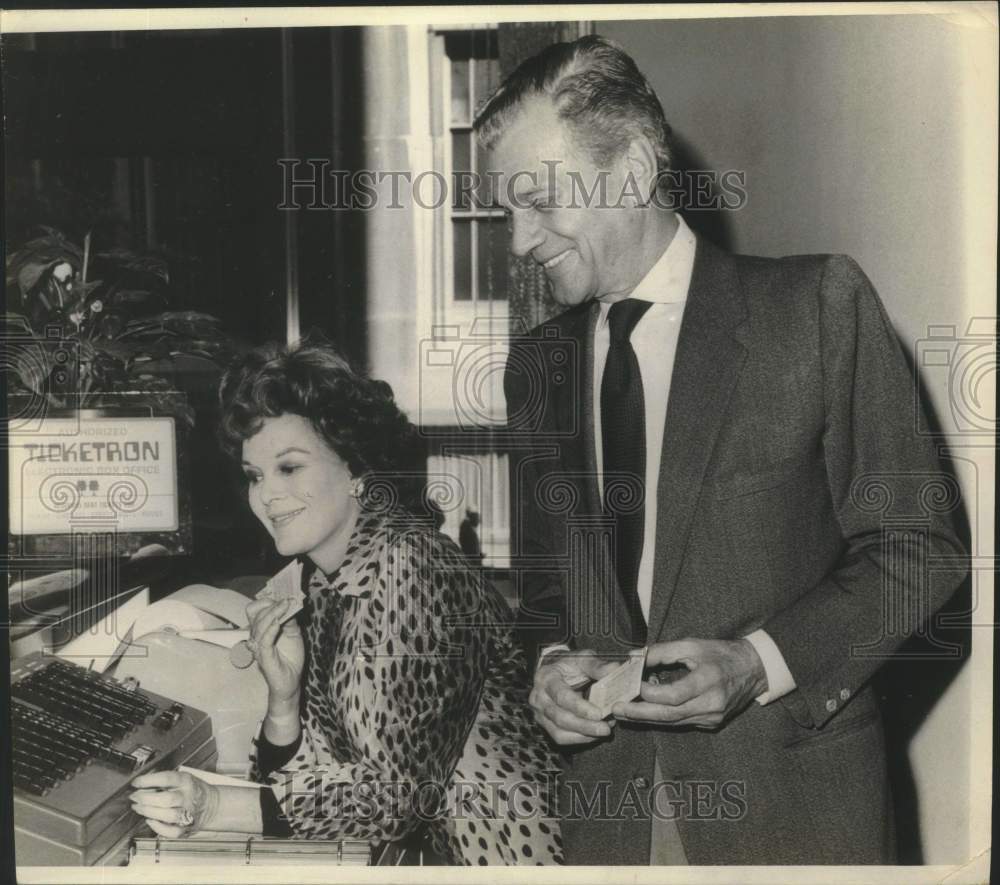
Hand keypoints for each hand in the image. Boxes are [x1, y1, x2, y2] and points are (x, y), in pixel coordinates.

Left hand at [130, 770, 218, 836]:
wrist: (210, 805)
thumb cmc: (192, 790)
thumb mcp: (182, 778)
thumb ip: (164, 781)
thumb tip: (141, 786)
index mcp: (186, 781)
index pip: (166, 779)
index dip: (148, 781)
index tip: (136, 782)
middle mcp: (188, 797)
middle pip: (166, 799)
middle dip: (145, 799)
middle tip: (135, 797)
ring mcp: (188, 813)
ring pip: (168, 815)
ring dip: (149, 812)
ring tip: (139, 808)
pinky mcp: (186, 828)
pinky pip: (170, 831)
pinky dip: (158, 827)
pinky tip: (151, 820)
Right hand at [246, 597, 304, 706]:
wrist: (291, 681)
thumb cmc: (290, 658)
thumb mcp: (293, 634)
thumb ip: (290, 621)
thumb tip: (290, 606)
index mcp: (261, 630)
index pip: (254, 611)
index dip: (265, 601)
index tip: (281, 596)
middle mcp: (256, 637)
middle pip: (256, 615)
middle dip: (272, 605)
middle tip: (287, 600)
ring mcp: (258, 647)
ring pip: (260, 625)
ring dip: (273, 614)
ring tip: (285, 606)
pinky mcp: (264, 657)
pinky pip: (264, 640)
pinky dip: (271, 629)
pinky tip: (279, 622)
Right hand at [529, 649, 621, 745]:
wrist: (554, 670)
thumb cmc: (569, 665)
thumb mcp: (581, 658)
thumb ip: (596, 665)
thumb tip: (614, 669)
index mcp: (546, 678)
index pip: (561, 696)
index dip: (580, 707)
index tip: (599, 714)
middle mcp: (539, 697)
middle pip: (560, 717)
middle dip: (585, 726)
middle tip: (605, 728)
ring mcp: (540, 713)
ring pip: (559, 732)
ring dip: (583, 735)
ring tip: (603, 731)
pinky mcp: (545, 724)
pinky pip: (561, 738)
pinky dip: (579, 739)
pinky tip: (594, 735)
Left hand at [612, 638, 767, 728]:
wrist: (753, 670)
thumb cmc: (721, 654)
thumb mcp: (692, 645)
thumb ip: (662, 651)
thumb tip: (634, 657)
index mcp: (709, 680)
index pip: (673, 695)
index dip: (649, 693)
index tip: (630, 685)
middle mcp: (712, 704)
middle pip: (670, 715)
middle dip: (640, 713)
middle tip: (617, 708)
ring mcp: (712, 717)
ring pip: (673, 722)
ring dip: (647, 718)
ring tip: (624, 712)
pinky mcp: (711, 723)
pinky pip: (681, 723)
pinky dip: (662, 718)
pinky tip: (646, 711)